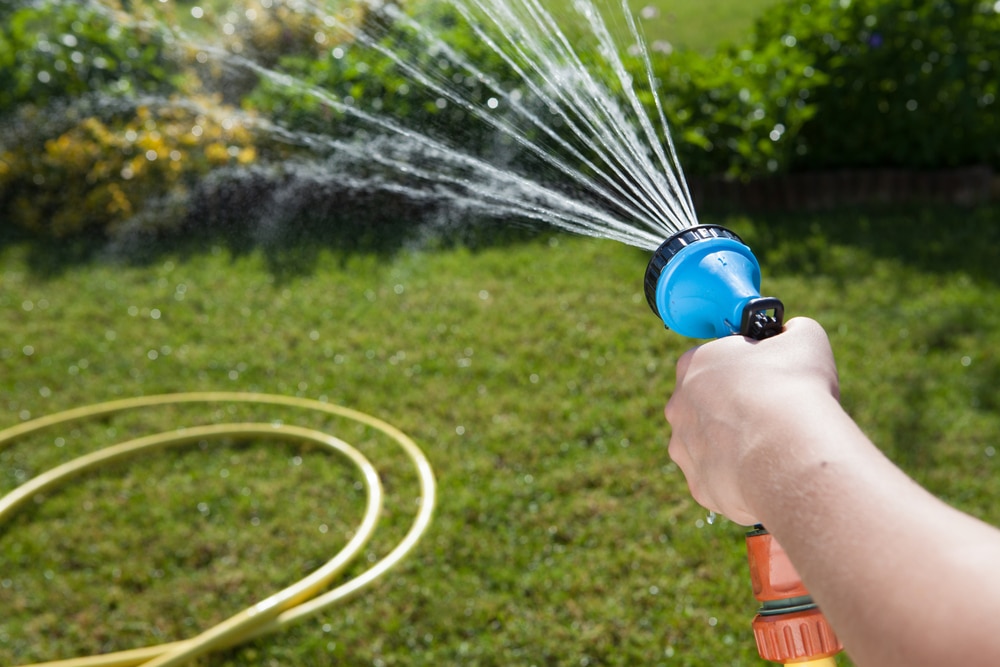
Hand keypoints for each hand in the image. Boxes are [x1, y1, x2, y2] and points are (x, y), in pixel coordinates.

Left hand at [665, 317, 839, 524]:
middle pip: (707, 405)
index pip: (711, 361)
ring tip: (772, 448)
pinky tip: (767, 474)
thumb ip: (791, 331)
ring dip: (735, 446)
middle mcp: (678, 406)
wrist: (789, 452)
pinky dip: (740, 480)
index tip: (766, 377)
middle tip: (772, 414)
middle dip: (734, 410)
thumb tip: (791, 332)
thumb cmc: (794, 389)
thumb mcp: (804, 338)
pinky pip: (719, 481)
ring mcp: (683, 449)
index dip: (741, 368)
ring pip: (709, 446)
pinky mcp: (698, 486)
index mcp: (693, 365)